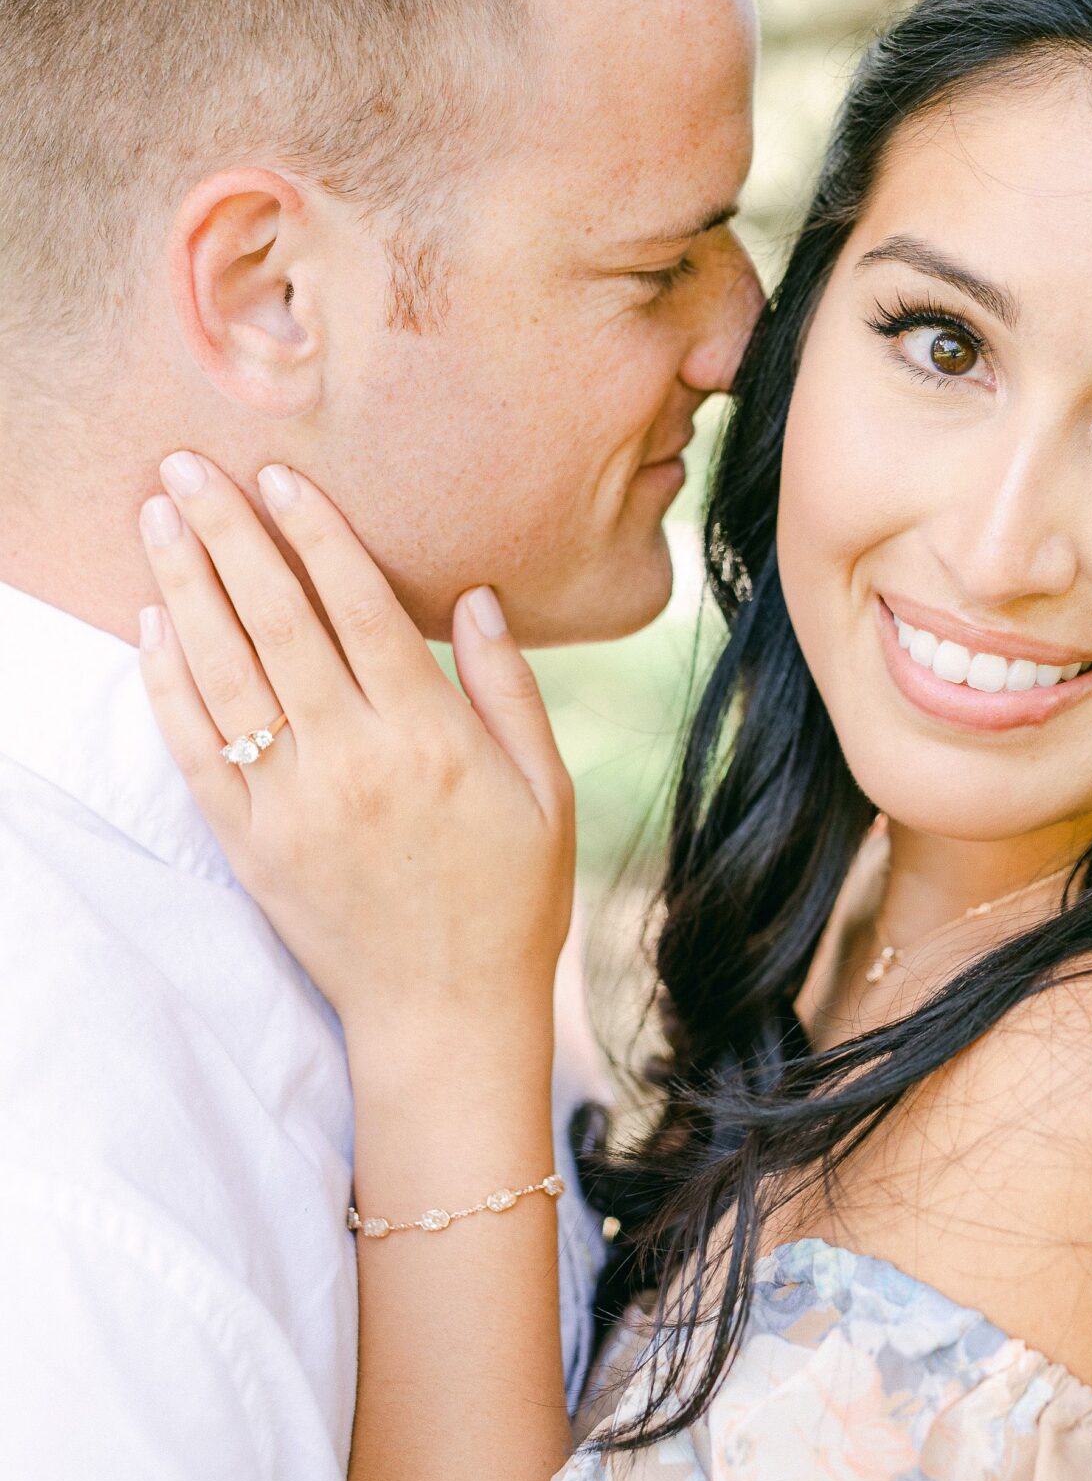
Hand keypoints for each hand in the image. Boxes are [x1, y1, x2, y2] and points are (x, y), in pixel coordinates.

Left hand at [137, 454, 573, 1051]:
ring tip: (157, 517)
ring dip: (185, 585)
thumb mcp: (548, 792)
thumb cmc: (512, 901)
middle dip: (227, 533)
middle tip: (187, 465)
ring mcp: (294, 805)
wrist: (448, 1016)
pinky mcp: (252, 846)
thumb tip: (475, 596)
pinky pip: (197, 749)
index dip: (315, 533)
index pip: (359, 607)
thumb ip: (508, 690)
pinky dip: (169, 683)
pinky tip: (154, 625)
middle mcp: (355, 761)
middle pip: (276, 620)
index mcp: (432, 738)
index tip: (278, 474)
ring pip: (225, 671)